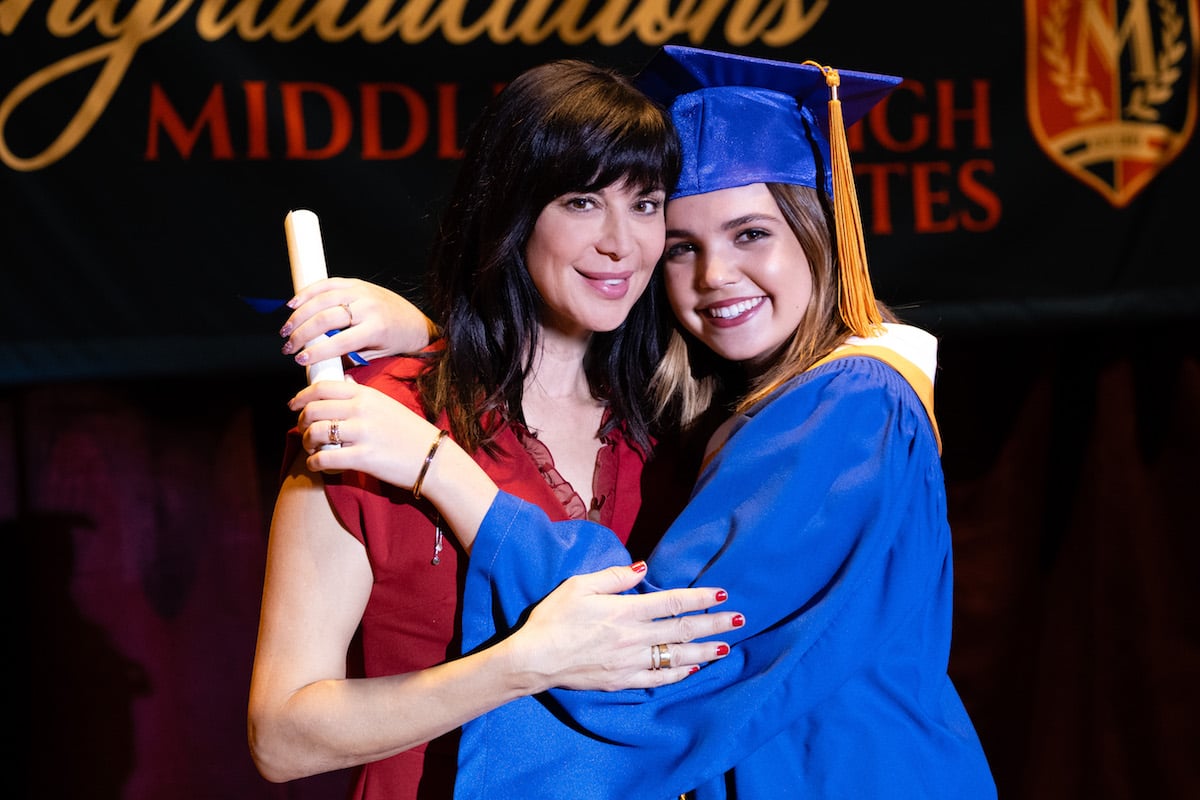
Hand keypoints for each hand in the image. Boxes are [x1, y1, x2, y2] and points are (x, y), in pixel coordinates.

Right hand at [280, 277, 435, 366]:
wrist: (415, 322)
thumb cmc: (394, 342)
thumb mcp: (375, 355)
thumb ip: (349, 357)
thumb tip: (319, 364)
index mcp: (376, 328)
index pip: (340, 342)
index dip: (317, 352)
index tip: (299, 359)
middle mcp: (368, 307)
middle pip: (326, 319)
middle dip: (302, 334)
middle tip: (288, 347)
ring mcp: (361, 292)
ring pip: (322, 300)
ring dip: (299, 315)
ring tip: (285, 330)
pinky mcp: (356, 283)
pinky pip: (327, 284)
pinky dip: (307, 293)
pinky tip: (293, 304)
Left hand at [291, 376, 440, 484]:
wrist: (434, 458)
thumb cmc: (410, 433)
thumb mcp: (386, 404)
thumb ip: (361, 394)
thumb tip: (341, 380)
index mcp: (367, 394)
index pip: (323, 387)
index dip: (302, 396)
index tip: (295, 405)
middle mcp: (362, 410)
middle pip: (314, 409)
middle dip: (302, 421)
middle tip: (304, 430)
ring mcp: (362, 433)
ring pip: (316, 432)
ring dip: (306, 442)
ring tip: (311, 449)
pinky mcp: (363, 457)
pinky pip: (325, 458)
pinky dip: (314, 462)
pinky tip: (317, 465)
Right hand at [507, 562, 743, 692]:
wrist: (534, 659)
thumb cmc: (553, 618)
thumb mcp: (579, 586)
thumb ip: (614, 577)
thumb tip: (643, 568)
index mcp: (625, 611)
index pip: (672, 602)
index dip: (699, 597)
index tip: (722, 594)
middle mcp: (634, 637)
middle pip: (682, 630)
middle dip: (713, 623)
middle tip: (739, 619)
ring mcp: (630, 662)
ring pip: (676, 656)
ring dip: (705, 650)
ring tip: (726, 646)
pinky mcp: (622, 681)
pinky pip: (658, 678)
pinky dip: (678, 673)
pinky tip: (694, 668)